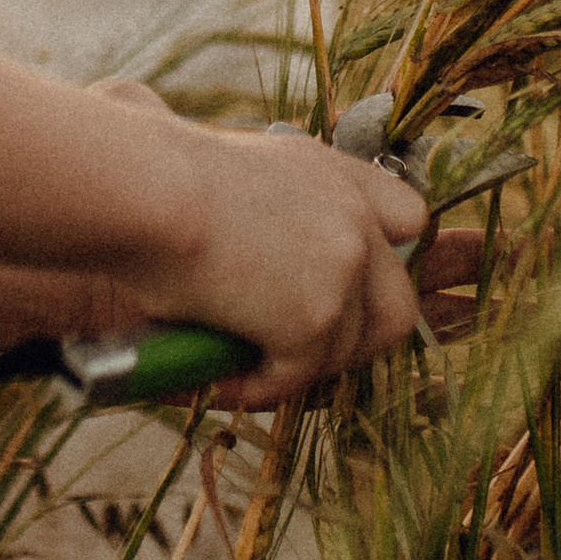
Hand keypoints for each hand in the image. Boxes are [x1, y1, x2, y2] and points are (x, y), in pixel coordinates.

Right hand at [160, 125, 428, 408]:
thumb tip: (267, 256)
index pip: (408, 219)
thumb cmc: (164, 178)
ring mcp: (344, 270)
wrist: (152, 193)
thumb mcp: (242, 172)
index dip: (382, 261)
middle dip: (354, 340)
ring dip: (299, 367)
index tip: (341, 283)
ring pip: (347, 350)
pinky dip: (263, 386)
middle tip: (300, 351)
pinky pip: (299, 376)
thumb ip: (278, 206)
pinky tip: (225, 379)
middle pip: (397, 305)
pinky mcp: (316, 318)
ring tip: (248, 367)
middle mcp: (356, 221)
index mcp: (339, 177)